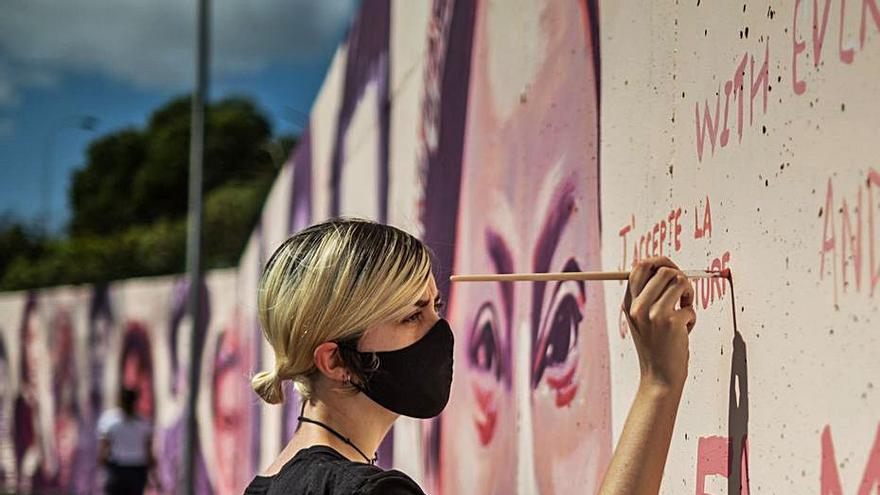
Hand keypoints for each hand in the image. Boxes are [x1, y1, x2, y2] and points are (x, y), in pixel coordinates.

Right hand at [622, 257, 696, 391]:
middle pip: (662, 269)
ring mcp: (653, 314)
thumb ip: (647, 296)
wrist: (659, 377)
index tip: (672, 270)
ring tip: (685, 310)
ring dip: (688, 294)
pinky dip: (692, 317)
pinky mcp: (671, 322)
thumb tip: (666, 269)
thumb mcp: (641, 319)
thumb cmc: (656, 347)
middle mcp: (637, 306)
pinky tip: (684, 331)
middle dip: (679, 275)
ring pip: (680, 281)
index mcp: (628, 303)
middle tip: (684, 291)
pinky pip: (690, 307)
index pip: (640, 266)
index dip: (660, 262)